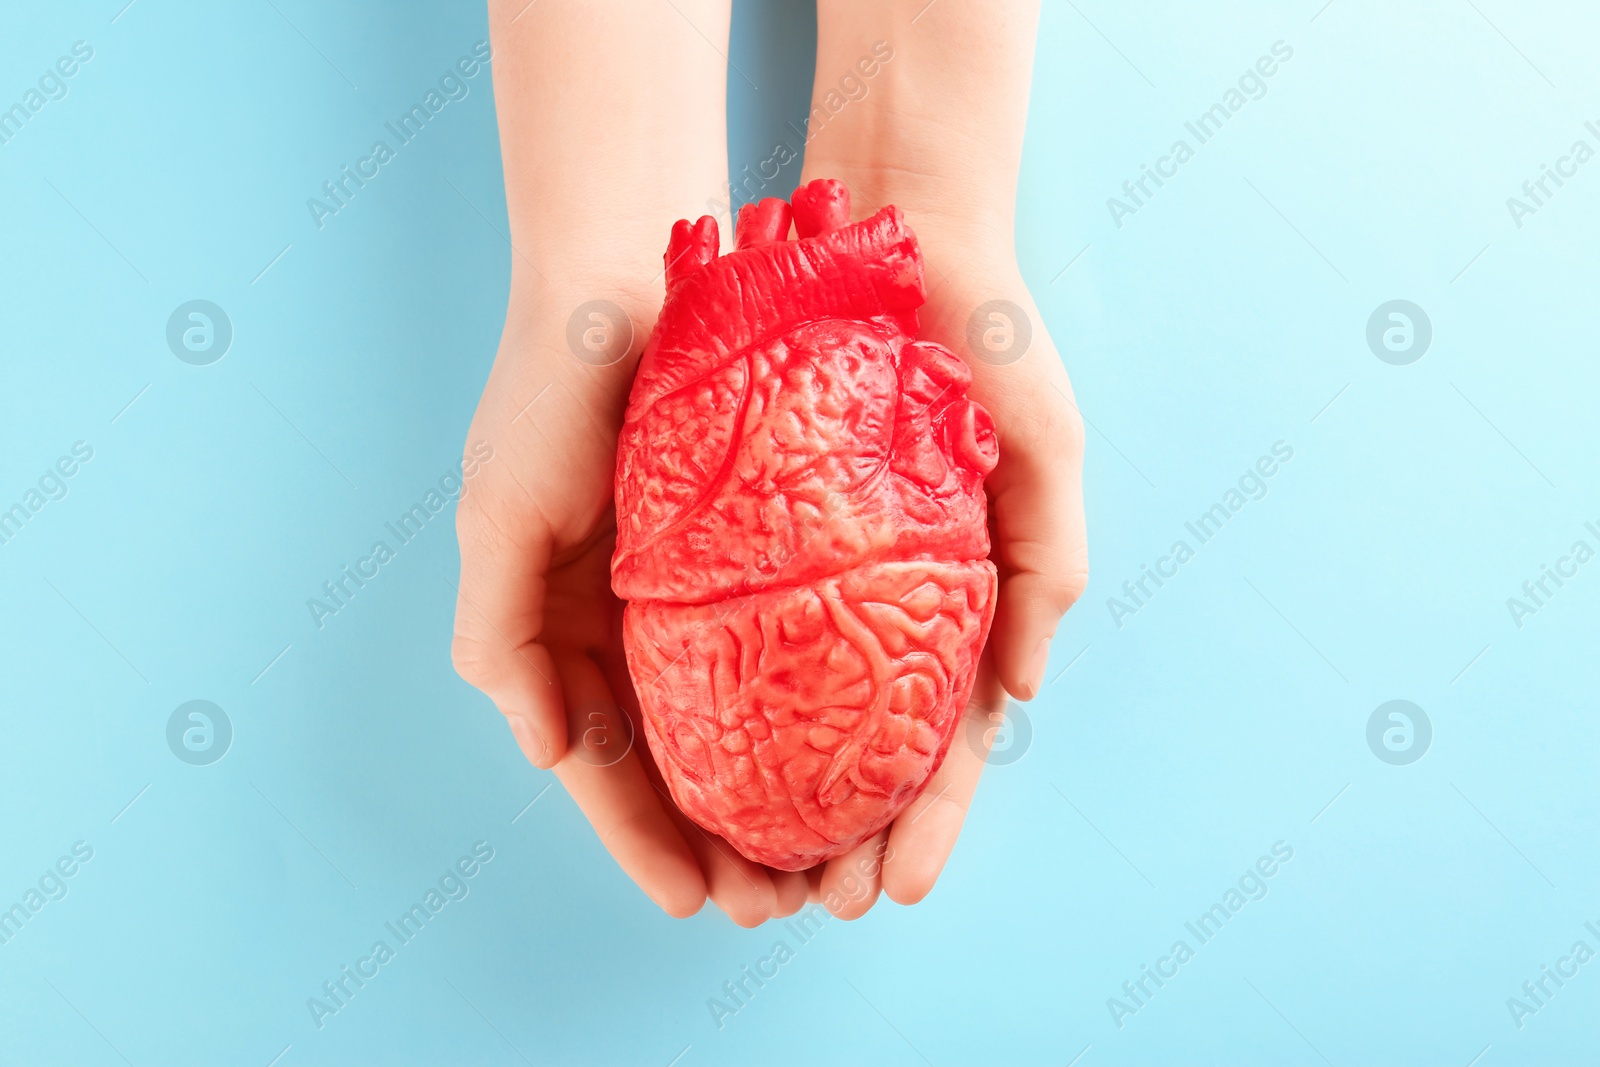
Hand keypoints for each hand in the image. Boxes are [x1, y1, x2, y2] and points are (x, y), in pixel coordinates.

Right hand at [454, 276, 825, 926]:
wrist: (622, 282)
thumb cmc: (548, 398)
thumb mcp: (499, 516)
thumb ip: (500, 636)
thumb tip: (539, 748)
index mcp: (552, 628)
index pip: (598, 761)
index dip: (642, 837)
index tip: (697, 902)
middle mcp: (617, 624)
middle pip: (668, 761)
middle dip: (713, 842)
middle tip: (775, 904)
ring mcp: (681, 595)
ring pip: (725, 724)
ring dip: (761, 798)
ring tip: (816, 864)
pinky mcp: (738, 556)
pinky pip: (770, 652)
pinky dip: (793, 713)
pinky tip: (837, 756)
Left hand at [794, 0, 1087, 914]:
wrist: (897, 232)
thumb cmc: (988, 338)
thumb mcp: (1044, 450)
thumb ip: (1045, 567)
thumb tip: (1018, 691)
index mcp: (965, 599)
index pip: (950, 741)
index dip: (931, 820)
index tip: (900, 889)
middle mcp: (890, 599)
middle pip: (866, 750)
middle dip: (845, 836)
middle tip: (809, 906)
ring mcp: (827, 570)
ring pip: (796, 713)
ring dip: (778, 798)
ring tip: (748, 869)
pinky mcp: (762, 529)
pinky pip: (738, 629)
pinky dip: (725, 706)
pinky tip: (701, 760)